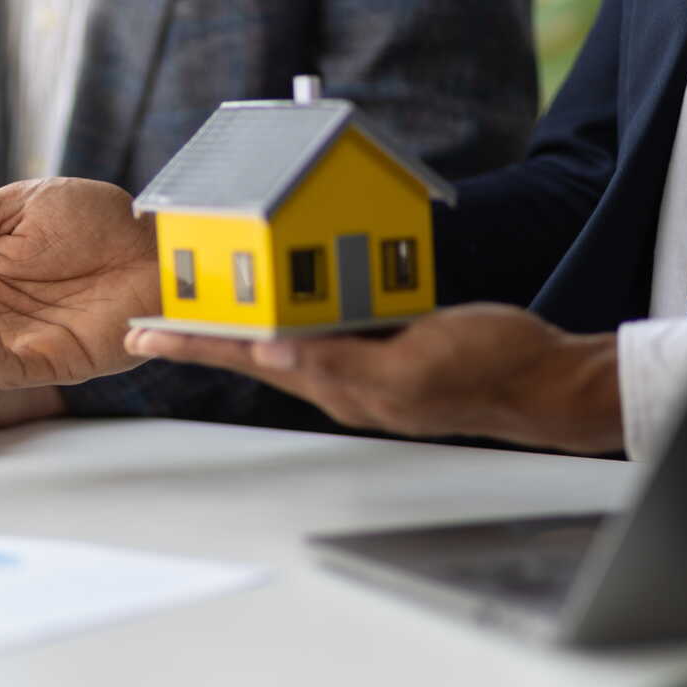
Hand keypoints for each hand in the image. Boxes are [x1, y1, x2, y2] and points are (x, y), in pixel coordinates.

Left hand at [125, 304, 623, 453]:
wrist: (540, 381)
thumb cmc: (488, 369)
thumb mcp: (415, 363)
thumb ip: (342, 361)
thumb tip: (272, 354)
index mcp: (338, 383)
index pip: (248, 360)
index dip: (195, 345)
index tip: (146, 335)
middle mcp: (336, 378)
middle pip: (250, 354)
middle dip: (198, 338)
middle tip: (147, 325)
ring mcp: (356, 366)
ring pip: (278, 343)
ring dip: (233, 327)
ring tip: (192, 312)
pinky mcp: (379, 347)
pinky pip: (316, 330)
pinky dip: (282, 313)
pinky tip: (271, 303)